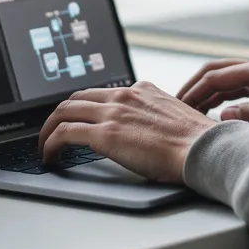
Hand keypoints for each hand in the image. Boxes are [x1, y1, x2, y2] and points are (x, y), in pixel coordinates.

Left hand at [38, 81, 215, 183]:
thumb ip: (156, 117)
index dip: (85, 107)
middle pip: (77, 97)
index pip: (102, 93)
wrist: (204, 148)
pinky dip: (49, 144)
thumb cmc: (196, 143)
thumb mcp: (175, 118)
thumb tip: (150, 133)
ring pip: (64, 111)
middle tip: (53, 132)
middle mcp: (125, 95)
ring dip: (48, 129)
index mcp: (142, 90)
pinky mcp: (104, 133)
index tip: (79, 120)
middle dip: (60, 115)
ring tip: (44, 146)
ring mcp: (113, 112)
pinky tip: (49, 157)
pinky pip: (63, 133)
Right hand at [177, 57, 248, 135]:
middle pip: (216, 71)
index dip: (192, 92)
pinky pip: (239, 85)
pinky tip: (218, 111)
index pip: (216, 76)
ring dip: (207, 92)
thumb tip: (224, 117)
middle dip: (193, 87)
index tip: (175, 108)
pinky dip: (222, 95)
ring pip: (227, 78)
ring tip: (190, 112)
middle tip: (174, 107)